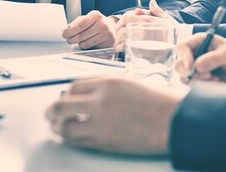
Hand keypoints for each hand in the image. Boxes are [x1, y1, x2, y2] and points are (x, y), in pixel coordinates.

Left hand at [46, 76, 181, 154]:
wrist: (175, 121)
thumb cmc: (160, 101)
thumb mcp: (132, 83)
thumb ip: (109, 87)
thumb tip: (89, 94)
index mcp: (108, 83)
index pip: (74, 87)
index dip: (67, 93)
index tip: (66, 97)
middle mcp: (100, 101)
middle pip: (62, 105)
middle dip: (53, 111)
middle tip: (50, 114)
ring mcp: (100, 123)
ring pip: (66, 127)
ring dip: (58, 128)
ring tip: (57, 128)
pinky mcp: (104, 142)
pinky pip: (78, 141)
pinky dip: (71, 139)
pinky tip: (71, 138)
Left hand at [63, 10, 115, 48]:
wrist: (112, 27)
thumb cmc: (96, 23)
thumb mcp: (87, 18)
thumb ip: (77, 23)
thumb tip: (67, 29)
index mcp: (95, 15)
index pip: (80, 25)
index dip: (70, 31)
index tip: (64, 34)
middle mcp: (102, 24)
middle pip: (81, 36)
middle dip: (71, 39)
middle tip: (69, 39)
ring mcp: (107, 34)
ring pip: (85, 43)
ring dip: (79, 43)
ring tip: (79, 41)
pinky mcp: (108, 43)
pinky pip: (91, 48)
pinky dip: (87, 46)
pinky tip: (88, 42)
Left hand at [114, 0, 177, 52]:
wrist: (182, 42)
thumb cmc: (175, 30)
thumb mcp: (167, 18)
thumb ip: (157, 10)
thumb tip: (152, 2)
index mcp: (147, 18)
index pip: (126, 17)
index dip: (120, 23)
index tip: (119, 28)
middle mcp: (142, 26)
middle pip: (121, 28)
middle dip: (117, 33)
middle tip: (118, 39)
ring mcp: (141, 37)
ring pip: (121, 38)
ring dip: (117, 42)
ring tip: (119, 47)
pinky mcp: (141, 48)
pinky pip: (125, 47)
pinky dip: (121, 49)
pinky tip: (122, 52)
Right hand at [176, 33, 225, 83]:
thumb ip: (214, 58)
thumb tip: (197, 66)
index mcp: (199, 42)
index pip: (182, 47)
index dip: (184, 57)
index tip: (191, 67)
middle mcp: (194, 54)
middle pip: (179, 65)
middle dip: (191, 73)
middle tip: (208, 76)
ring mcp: (196, 68)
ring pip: (186, 77)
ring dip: (200, 81)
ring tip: (216, 79)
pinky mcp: (200, 80)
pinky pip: (195, 86)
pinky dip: (205, 86)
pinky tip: (217, 82)